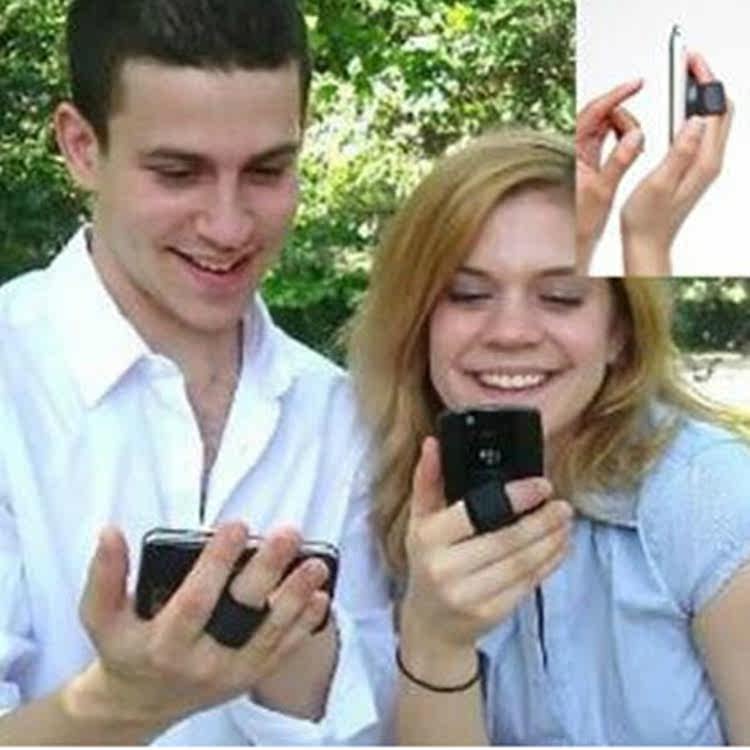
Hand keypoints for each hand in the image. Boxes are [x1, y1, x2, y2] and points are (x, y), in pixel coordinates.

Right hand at [65, 523, 329, 735]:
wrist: (139, 704)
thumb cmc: (124, 649)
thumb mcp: (100, 617)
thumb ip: (105, 576)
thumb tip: (110, 531)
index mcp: (162, 644)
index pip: (195, 601)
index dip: (216, 563)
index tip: (237, 525)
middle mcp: (200, 662)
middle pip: (241, 614)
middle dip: (268, 571)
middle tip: (288, 533)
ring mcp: (229, 673)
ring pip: (270, 635)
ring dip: (296, 597)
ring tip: (316, 563)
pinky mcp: (249, 678)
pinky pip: (281, 653)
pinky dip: (304, 627)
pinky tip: (321, 597)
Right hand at [399, 438, 571, 663]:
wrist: (431, 623)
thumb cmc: (427, 561)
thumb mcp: (419, 520)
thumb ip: (428, 480)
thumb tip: (433, 444)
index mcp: (427, 539)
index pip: (475, 513)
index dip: (513, 498)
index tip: (542, 485)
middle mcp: (445, 569)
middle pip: (507, 540)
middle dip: (542, 521)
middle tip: (562, 505)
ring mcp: (469, 595)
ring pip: (523, 563)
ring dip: (551, 541)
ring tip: (565, 522)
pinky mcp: (491, 614)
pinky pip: (528, 584)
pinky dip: (549, 563)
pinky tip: (559, 546)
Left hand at [576, 79, 644, 269]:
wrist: (568, 244)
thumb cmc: (577, 224)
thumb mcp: (602, 191)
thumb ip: (620, 161)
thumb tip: (635, 136)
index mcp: (570, 153)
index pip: (592, 113)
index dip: (614, 95)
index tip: (635, 84)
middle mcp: (571, 150)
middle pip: (598, 115)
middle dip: (622, 115)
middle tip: (636, 131)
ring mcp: (578, 155)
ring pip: (602, 127)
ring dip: (622, 128)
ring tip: (634, 144)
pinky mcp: (585, 162)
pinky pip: (603, 140)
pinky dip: (619, 138)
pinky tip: (629, 146)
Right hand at [621, 53, 732, 274]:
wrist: (648, 246)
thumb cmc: (647, 221)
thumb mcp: (659, 184)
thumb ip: (680, 151)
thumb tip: (695, 120)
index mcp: (703, 161)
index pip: (713, 109)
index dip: (704, 80)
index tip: (690, 61)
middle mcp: (708, 161)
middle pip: (719, 110)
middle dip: (706, 82)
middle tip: (688, 63)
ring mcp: (703, 166)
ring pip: (711, 120)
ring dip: (700, 96)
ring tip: (682, 79)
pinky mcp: (693, 169)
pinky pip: (700, 132)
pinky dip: (692, 113)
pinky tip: (677, 111)